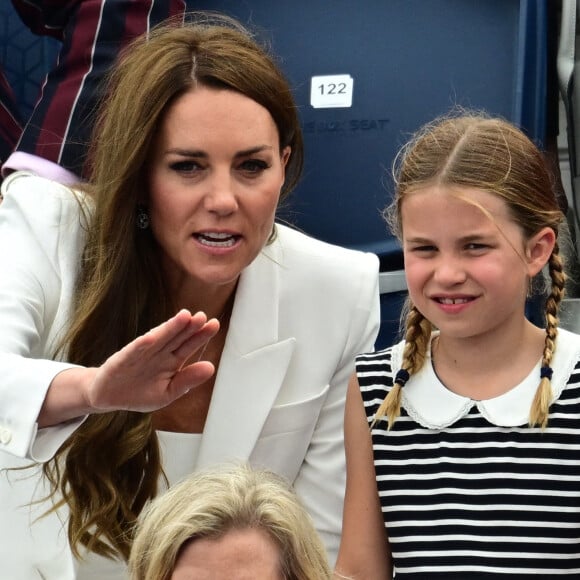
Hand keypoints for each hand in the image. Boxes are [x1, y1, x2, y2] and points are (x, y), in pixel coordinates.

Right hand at [84, 309, 218, 412]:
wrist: (107, 396)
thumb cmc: (140, 392)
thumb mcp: (168, 392)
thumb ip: (187, 380)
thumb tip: (211, 367)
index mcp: (171, 361)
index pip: (188, 345)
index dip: (201, 335)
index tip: (214, 324)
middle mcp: (158, 353)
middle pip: (176, 337)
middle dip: (188, 327)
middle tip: (202, 316)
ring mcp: (140, 354)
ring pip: (158, 339)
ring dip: (169, 328)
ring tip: (184, 317)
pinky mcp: (122, 360)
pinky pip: (133, 351)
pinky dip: (141, 345)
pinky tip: (151, 338)